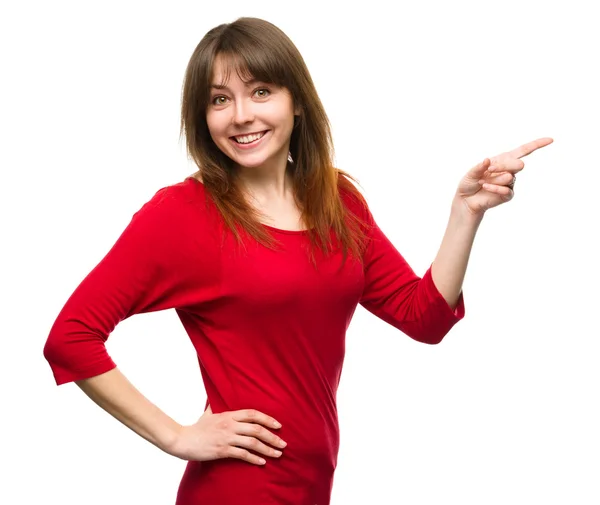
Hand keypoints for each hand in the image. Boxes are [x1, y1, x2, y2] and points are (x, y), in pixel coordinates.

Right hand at [167, 404, 286, 465]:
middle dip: (273, 437)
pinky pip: (242, 455)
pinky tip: (262, 462)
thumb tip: (217, 395)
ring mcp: (227, 438)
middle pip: (257, 429)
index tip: (278, 425)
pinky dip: (254, 458)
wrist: (183, 440)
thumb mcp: (208, 412)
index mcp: (229, 415)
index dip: (267, 419)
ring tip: (278, 454)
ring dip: (268, 449)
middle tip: (284, 443)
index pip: (253, 414)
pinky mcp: (222, 450)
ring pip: (252, 443)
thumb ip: (216, 404)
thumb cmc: (197, 427)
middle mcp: (230, 425)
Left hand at [456, 137, 553, 215]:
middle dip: (504, 166)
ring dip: (495, 178)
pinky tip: (486, 187)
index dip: (537, 145)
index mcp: (503, 160)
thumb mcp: (471, 172)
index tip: (550, 140)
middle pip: (519, 164)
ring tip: (483, 181)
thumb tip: (488, 160)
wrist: (466, 199)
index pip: (523, 150)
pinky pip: (506, 190)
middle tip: (489, 170)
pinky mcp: (507, 195)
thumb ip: (479, 166)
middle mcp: (509, 170)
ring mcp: (510, 183)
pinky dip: (494, 188)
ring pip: (510, 177)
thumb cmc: (469, 183)